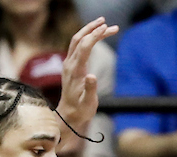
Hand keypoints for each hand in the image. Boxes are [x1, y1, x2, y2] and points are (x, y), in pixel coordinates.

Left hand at [57, 17, 118, 131]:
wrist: (69, 114)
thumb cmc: (81, 109)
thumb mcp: (88, 102)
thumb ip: (90, 88)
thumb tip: (92, 76)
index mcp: (75, 70)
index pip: (84, 46)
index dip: (95, 36)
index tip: (107, 28)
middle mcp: (70, 64)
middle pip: (79, 38)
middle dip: (92, 28)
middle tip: (106, 22)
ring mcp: (69, 63)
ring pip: (77, 40)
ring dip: (89, 30)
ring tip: (103, 25)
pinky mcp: (71, 65)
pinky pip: (78, 47)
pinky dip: (87, 38)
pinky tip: (95, 37)